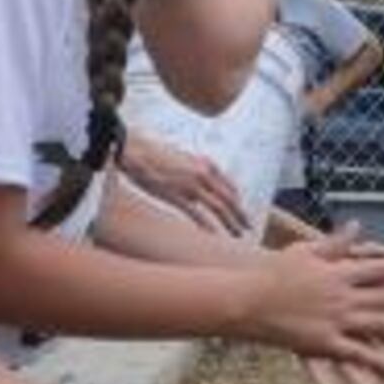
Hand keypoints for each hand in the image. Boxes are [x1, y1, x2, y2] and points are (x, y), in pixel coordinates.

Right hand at [120, 136, 248, 236]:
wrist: (134, 149)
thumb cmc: (154, 155)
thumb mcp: (183, 159)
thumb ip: (195, 172)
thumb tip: (199, 187)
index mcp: (205, 164)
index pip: (230, 186)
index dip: (237, 201)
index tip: (240, 211)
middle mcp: (203, 173)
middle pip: (230, 198)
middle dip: (241, 214)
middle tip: (248, 226)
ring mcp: (191, 185)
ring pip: (219, 207)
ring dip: (231, 222)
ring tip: (238, 234)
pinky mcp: (177, 196)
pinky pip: (197, 214)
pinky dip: (208, 226)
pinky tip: (214, 235)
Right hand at [236, 241, 383, 383]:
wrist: (247, 298)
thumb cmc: (274, 272)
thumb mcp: (306, 251)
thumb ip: (336, 242)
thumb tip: (357, 224)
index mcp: (339, 272)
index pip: (379, 269)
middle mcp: (342, 296)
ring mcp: (334, 320)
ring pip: (377, 325)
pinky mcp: (323, 343)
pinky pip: (356, 354)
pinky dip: (377, 361)